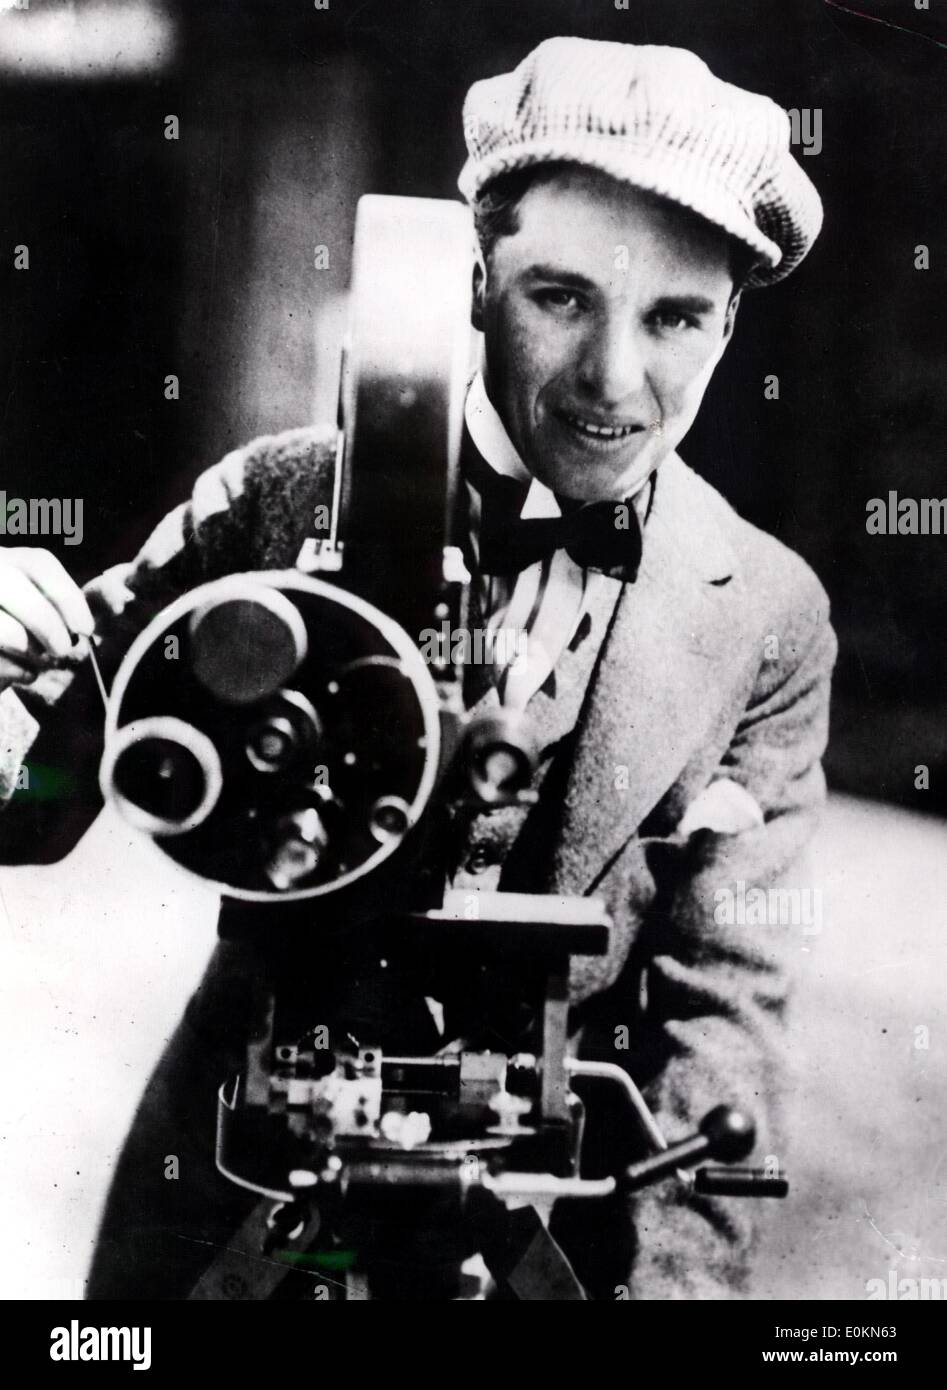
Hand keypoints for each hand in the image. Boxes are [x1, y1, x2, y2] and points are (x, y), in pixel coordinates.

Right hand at [0, 548, 94, 692]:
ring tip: (38, 664)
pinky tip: (23, 675)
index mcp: (7, 561)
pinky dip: (9, 670)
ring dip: (25, 647)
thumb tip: (99, 618)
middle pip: (10, 582)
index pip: (38, 564)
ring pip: (1, 626)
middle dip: (43, 621)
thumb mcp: (40, 617)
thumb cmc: (20, 636)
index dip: (66, 596)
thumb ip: (62, 615)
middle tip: (62, 650)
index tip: (85, 629)